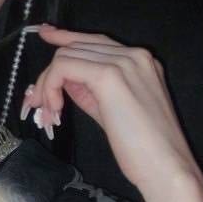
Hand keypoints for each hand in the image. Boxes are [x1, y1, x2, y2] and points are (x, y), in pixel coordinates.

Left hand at [22, 23, 202, 201]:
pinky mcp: (109, 75)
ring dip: (47, 84)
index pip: (94, 40)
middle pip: (75, 47)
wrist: (167, 167)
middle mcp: (134, 54)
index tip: (45, 34)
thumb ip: (91, 89)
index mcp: (140, 61)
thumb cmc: (144, 149)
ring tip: (49, 114)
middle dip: (48, 75)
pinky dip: (50, 87)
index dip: (65, 37)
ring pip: (65, 56)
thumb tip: (64, 80)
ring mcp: (123, 62)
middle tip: (35, 103)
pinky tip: (56, 110)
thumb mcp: (112, 110)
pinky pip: (63, 68)